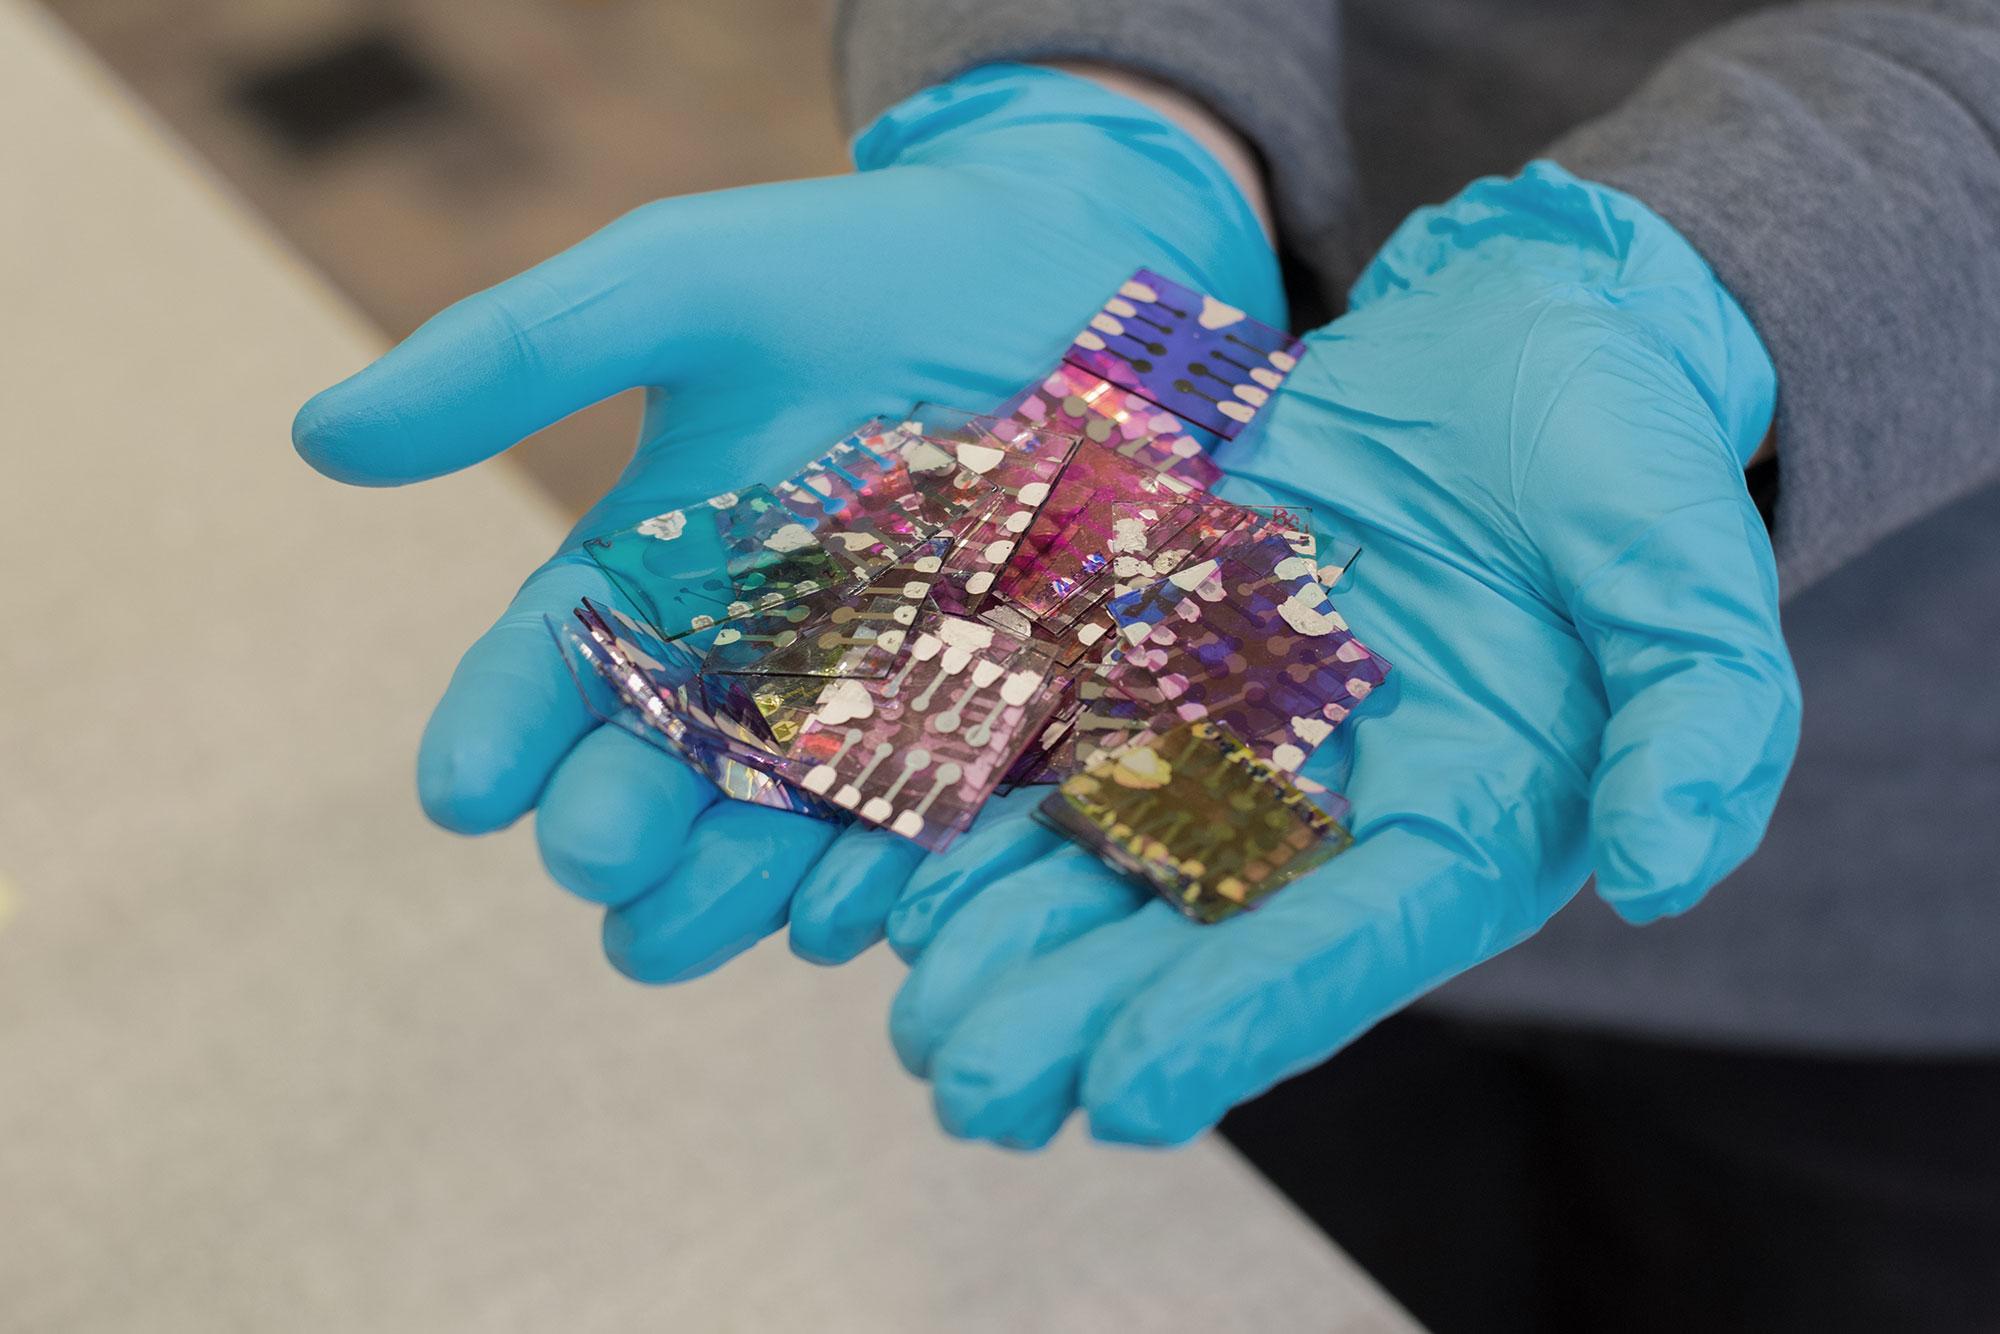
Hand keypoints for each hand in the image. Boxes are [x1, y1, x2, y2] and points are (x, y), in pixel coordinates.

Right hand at [290, 66, 1281, 979]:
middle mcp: (749, 668)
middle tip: (596, 854)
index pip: (550, 672)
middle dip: (616, 830)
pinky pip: (921, 833)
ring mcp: (869, 714)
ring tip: (688, 918)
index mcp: (655, 577)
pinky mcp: (991, 737)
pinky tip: (850, 896)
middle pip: (655, 785)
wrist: (1080, 271)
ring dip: (726, 889)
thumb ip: (525, 354)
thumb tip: (319, 437)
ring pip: (772, 840)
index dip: (498, 733)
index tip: (460, 792)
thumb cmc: (866, 266)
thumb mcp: (685, 284)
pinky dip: (878, 876)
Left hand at [831, 162, 1800, 1146]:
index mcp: (1465, 815)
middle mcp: (1338, 803)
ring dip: (1009, 940)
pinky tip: (896, 871)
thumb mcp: (1678, 560)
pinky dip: (985, 809)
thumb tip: (1662, 872)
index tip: (1126, 1091)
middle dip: (1081, 1013)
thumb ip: (1695, 709)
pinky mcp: (1161, 650)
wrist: (1514, 332)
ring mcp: (1238, 730)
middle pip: (1198, 931)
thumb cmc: (1614, 442)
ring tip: (913, 1015)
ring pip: (1107, 857)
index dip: (1239, 1016)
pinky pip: (1061, 743)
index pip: (1348, 940)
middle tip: (970, 1097)